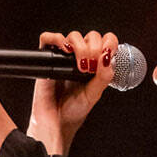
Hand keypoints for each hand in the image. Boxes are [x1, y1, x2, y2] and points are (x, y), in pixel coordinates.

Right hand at [28, 29, 119, 152]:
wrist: (56, 120)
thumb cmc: (75, 108)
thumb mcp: (94, 94)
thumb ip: (103, 77)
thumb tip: (107, 58)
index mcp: (96, 63)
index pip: (106, 41)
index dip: (108, 43)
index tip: (107, 54)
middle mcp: (81, 57)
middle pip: (91, 36)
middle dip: (94, 49)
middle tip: (90, 67)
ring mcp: (64, 56)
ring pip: (73, 35)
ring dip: (80, 47)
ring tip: (80, 66)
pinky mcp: (48, 57)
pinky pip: (47, 38)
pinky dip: (56, 39)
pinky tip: (64, 51)